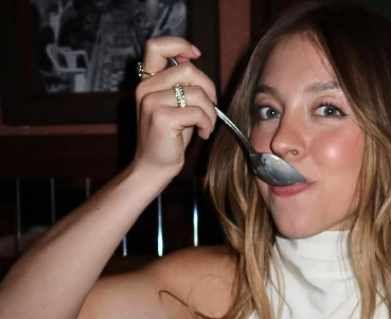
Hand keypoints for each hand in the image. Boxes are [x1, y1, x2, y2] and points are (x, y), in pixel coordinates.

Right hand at [132, 37, 217, 178]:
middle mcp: (145, 88)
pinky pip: (197, 112)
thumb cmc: (170, 134)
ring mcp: (151, 102)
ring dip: (210, 111)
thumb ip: (180, 81)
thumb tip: (191, 56)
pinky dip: (207, 124)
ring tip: (204, 124)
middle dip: (208, 88)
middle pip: (188, 70)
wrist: (154, 165)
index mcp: (147, 81)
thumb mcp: (175, 102)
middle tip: (210, 107)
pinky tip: (201, 133)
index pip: (156, 46)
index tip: (195, 54)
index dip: (179, 44)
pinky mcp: (161, 117)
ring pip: (197, 93)